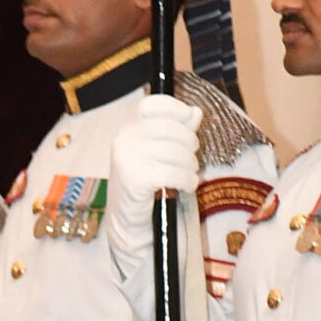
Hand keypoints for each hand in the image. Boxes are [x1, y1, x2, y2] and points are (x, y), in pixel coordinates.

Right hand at [105, 94, 201, 256]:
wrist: (127, 215)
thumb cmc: (145, 179)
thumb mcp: (159, 150)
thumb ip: (177, 129)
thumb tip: (196, 111)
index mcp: (129, 127)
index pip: (153, 104)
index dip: (176, 108)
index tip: (188, 119)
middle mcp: (124, 139)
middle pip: (173, 129)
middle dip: (191, 144)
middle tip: (190, 158)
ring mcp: (127, 158)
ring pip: (178, 153)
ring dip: (191, 166)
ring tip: (187, 174)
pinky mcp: (135, 179)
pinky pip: (175, 174)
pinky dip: (188, 181)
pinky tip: (185, 186)